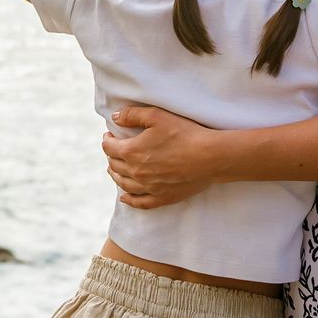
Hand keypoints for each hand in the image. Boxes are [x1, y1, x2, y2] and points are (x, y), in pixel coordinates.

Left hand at [100, 105, 224, 207]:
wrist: (210, 157)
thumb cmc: (184, 133)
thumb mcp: (156, 115)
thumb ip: (132, 115)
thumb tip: (114, 118)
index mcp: (131, 152)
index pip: (109, 147)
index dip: (107, 139)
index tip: (110, 135)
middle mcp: (136, 172)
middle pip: (114, 165)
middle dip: (111, 156)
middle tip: (114, 150)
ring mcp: (149, 187)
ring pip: (123, 184)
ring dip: (116, 175)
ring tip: (114, 169)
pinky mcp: (162, 198)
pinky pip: (140, 202)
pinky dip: (129, 200)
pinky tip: (124, 197)